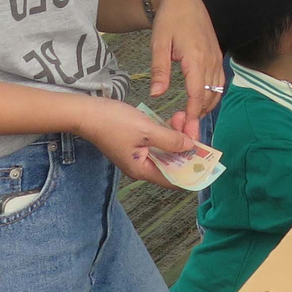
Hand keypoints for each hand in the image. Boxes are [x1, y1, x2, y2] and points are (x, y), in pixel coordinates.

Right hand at [74, 95, 202, 185]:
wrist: (85, 112)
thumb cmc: (113, 122)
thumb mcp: (146, 130)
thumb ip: (170, 140)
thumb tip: (190, 146)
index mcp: (143, 170)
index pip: (176, 179)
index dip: (193, 170)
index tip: (207, 158)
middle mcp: (142, 167)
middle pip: (173, 163)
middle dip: (186, 146)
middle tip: (193, 126)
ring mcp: (138, 155)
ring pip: (166, 151)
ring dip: (177, 136)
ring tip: (183, 117)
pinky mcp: (135, 144)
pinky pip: (157, 143)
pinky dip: (166, 133)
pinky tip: (172, 119)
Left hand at [147, 0, 222, 130]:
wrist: (185, 0)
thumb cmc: (169, 20)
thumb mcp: (158, 44)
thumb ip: (160, 70)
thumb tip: (157, 95)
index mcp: (196, 58)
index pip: (197, 93)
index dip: (193, 114)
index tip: (187, 131)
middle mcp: (211, 61)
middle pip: (209, 96)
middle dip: (199, 116)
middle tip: (183, 131)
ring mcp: (217, 59)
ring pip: (216, 91)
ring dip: (206, 108)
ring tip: (191, 121)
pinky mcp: (217, 58)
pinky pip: (219, 83)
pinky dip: (211, 96)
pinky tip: (200, 104)